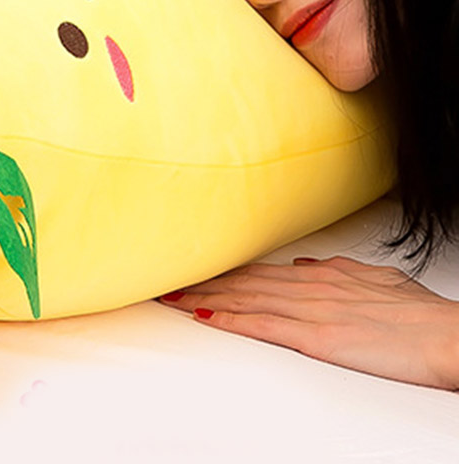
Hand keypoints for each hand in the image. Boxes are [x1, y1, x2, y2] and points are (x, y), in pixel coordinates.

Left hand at [159, 256, 458, 390]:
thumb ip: (337, 271)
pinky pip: (264, 327)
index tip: (200, 270)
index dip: (226, 272)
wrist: (447, 335)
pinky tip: (207, 317)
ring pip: (245, 299)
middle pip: (244, 282)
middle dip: (204, 282)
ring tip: (175, 297)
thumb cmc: (417, 314)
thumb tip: (304, 265)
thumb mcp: (374, 280)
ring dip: (206, 298)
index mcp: (322, 274)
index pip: (260, 271)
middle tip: (170, 280)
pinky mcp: (316, 337)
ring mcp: (310, 310)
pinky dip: (231, 320)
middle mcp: (309, 286)